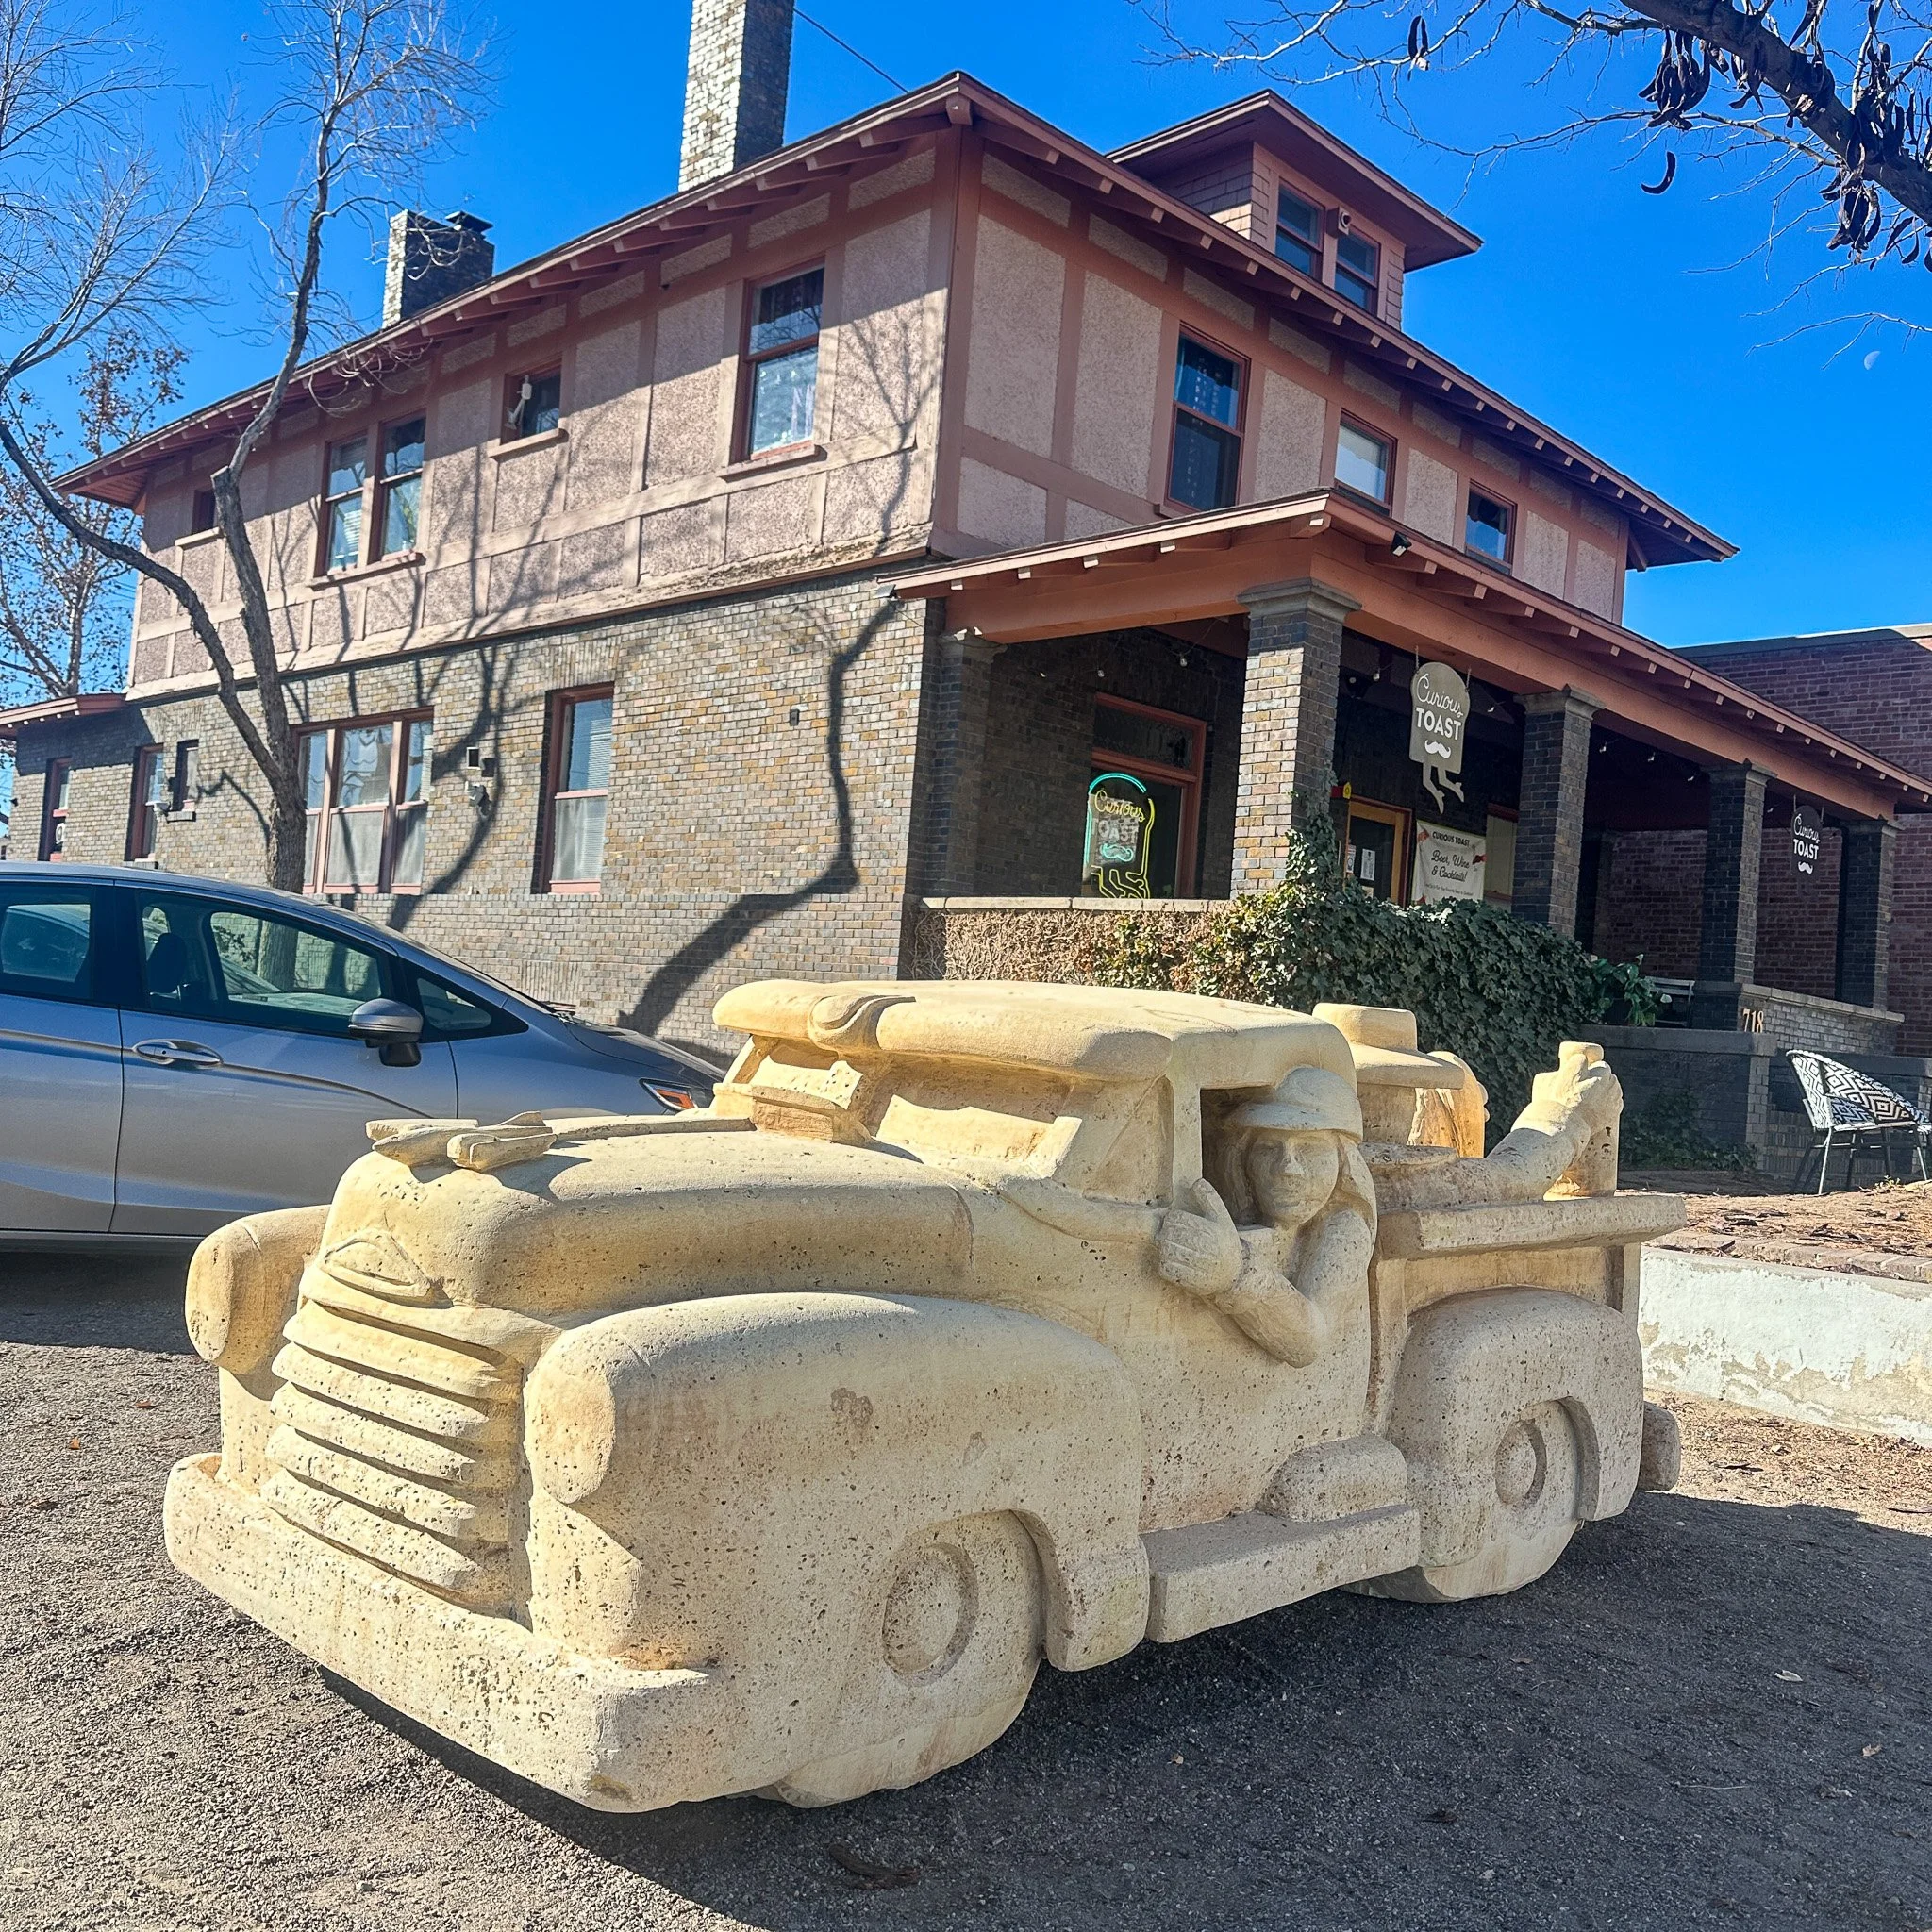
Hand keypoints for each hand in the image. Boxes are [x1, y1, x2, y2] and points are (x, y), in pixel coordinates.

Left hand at [1158, 1179, 1242, 1299]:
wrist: (1234, 1276)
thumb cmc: (1225, 1242)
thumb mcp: (1222, 1218)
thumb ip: (1209, 1198)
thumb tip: (1196, 1182)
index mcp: (1211, 1230)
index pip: (1176, 1219)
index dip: (1172, 1219)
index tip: (1177, 1222)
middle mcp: (1205, 1249)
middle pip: (1168, 1234)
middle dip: (1166, 1233)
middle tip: (1172, 1235)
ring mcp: (1197, 1267)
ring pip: (1165, 1251)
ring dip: (1164, 1248)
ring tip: (1173, 1247)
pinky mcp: (1189, 1282)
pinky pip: (1166, 1269)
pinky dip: (1165, 1264)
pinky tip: (1174, 1260)